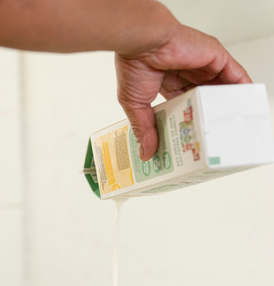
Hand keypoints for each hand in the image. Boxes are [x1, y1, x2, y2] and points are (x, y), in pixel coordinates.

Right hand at [115, 24, 250, 160]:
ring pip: (220, 88)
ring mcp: (202, 65)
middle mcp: (186, 73)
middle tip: (210, 136)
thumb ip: (144, 129)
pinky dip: (240, 88)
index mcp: (166, 82)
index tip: (189, 138)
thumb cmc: (134, 65)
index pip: (182, 105)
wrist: (144, 42)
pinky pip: (235, 74)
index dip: (187, 120)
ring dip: (224, 104)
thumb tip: (145, 152)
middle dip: (207, 116)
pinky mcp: (215, 58)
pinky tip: (241, 103)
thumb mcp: (135, 105)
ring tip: (227, 124)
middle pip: (203, 98)